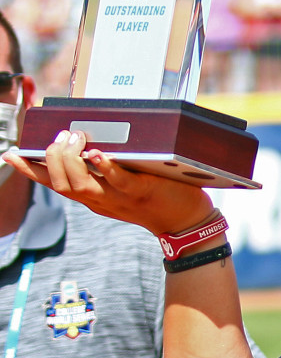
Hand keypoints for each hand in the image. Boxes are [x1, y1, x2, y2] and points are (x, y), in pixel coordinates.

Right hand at [3, 131, 213, 236]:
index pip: (53, 184)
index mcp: (92, 197)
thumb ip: (106, 170)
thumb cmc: (155, 197)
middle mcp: (99, 200)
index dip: (31, 170)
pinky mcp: (141, 191)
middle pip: (61, 184)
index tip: (11, 154)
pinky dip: (106, 167)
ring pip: (81, 185)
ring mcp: (118, 198)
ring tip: (73, 138)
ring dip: (72, 161)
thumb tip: (92, 141)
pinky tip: (98, 153)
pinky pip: (119, 181)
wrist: (186, 221)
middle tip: (59, 136)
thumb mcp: (122, 186)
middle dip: (52, 159)